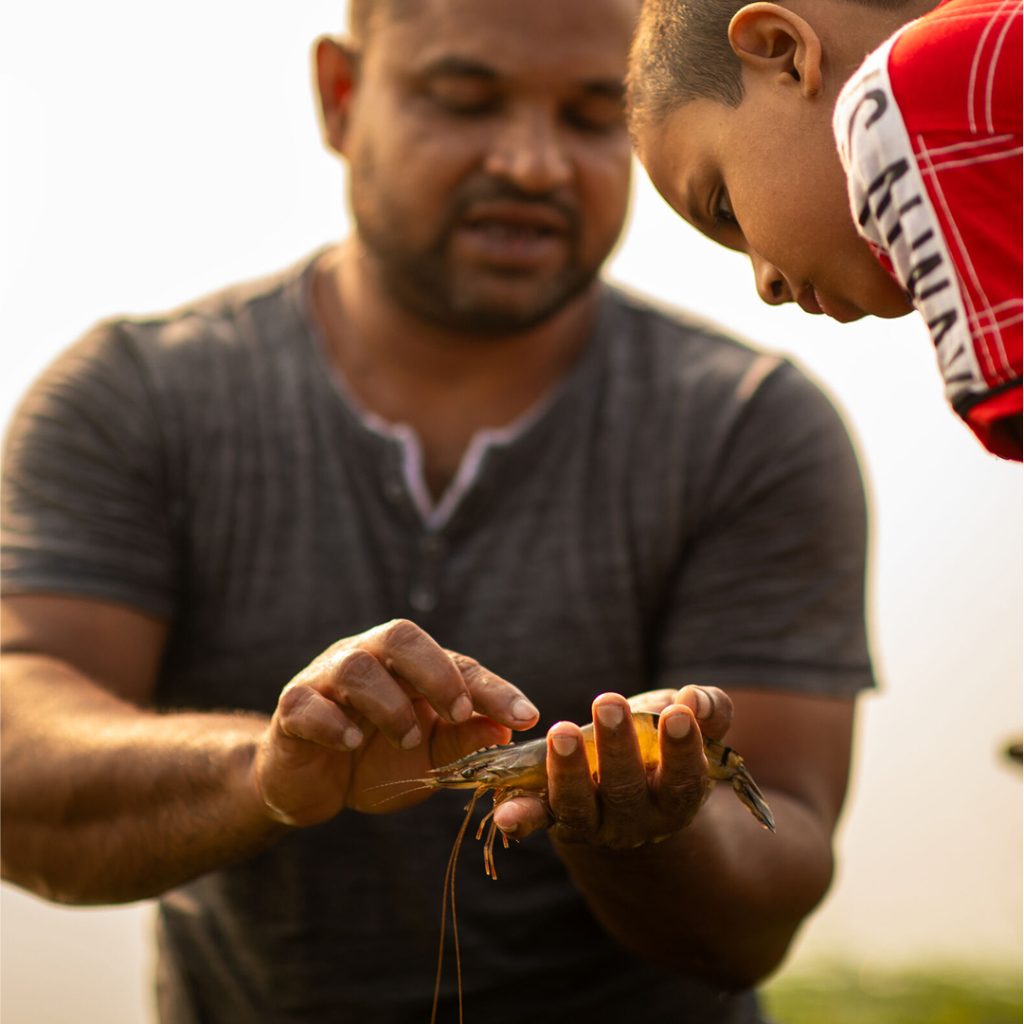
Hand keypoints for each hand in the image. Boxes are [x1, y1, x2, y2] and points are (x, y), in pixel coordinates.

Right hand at [252, 619, 538, 825]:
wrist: (310, 786)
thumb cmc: (375, 760)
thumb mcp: (428, 757)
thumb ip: (462, 742)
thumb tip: (507, 732)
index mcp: (407, 665)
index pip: (456, 663)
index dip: (493, 689)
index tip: (526, 717)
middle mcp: (367, 658)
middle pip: (400, 636)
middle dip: (437, 673)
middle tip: (458, 714)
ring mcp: (325, 679)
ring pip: (356, 666)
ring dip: (389, 704)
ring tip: (406, 739)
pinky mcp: (292, 709)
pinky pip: (307, 704)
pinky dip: (334, 723)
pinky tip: (352, 743)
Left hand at [492, 686, 733, 847]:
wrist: (630, 793)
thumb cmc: (662, 746)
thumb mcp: (689, 726)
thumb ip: (708, 712)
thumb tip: (696, 700)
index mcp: (676, 798)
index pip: (683, 779)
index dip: (682, 750)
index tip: (676, 714)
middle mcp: (637, 821)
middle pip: (627, 790)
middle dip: (618, 746)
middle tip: (609, 701)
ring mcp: (594, 824)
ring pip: (580, 807)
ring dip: (570, 771)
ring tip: (562, 731)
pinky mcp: (557, 818)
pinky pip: (539, 820)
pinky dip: (522, 818)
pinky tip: (505, 813)